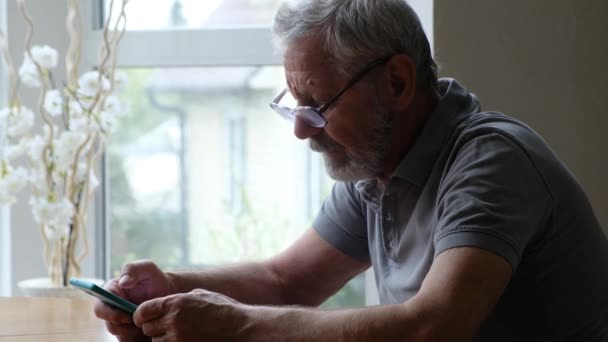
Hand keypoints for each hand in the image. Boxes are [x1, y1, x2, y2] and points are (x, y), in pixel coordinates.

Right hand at [94, 260, 175, 341]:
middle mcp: (112, 310)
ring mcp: (121, 323)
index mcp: (110, 294)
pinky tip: (152, 330)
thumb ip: (133, 269)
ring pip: (121, 335)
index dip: (110, 314)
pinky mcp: (130, 334)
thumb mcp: (147, 268)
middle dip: (125, 326)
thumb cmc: (155, 279)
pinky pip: (130, 341)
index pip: (100, 308)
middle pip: (110, 326)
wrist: (170, 294)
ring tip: (150, 323)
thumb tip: (123, 282)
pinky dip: (139, 338)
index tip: (127, 315)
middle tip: (142, 322)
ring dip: (135, 332)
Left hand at [133, 289, 248, 340]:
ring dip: (164, 340)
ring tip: (182, 336)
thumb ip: (181, 299)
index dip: (141, 315)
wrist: (242, 329)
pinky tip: (185, 341)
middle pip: (147, 329)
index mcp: (176, 303)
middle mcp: (173, 321)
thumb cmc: (225, 310)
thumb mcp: (202, 296)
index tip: (143, 319)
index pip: (143, 310)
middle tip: (167, 328)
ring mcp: (177, 339)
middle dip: (154, 328)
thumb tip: (168, 303)